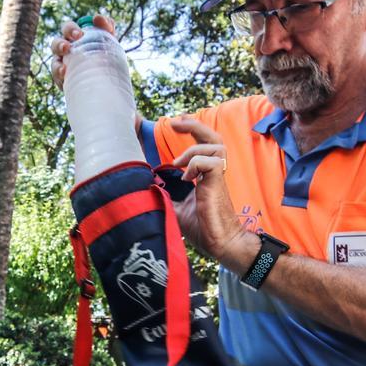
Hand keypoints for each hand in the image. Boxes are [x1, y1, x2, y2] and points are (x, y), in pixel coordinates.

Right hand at [49, 14, 116, 88]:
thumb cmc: (106, 52)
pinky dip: (60, 80)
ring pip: (54, 63)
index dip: (70, 29)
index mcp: (74, 37)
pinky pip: (58, 80)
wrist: (109, 77)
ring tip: (63, 70)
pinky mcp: (64, 81)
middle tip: (67, 48)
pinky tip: (65, 81)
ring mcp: (62, 65)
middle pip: (56, 44)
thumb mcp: (109, 38)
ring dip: (57, 66)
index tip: (79, 34)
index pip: (67, 28)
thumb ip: (107, 25)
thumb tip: (96, 18)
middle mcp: (65, 50)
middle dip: (59, 45)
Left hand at [169, 118, 248, 263]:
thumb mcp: (175, 207)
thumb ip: (164, 194)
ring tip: (177, 163)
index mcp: (205, 174)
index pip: (200, 144)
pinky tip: (187, 178)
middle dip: (194, 125)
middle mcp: (213, 171)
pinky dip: (196, 164)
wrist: (219, 243)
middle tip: (174, 122)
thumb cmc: (202, 227)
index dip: (189, 129)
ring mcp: (218, 176)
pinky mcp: (219, 183)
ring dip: (193, 149)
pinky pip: (211, 162)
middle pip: (213, 137)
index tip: (173, 123)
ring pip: (215, 145)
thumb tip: (146, 186)